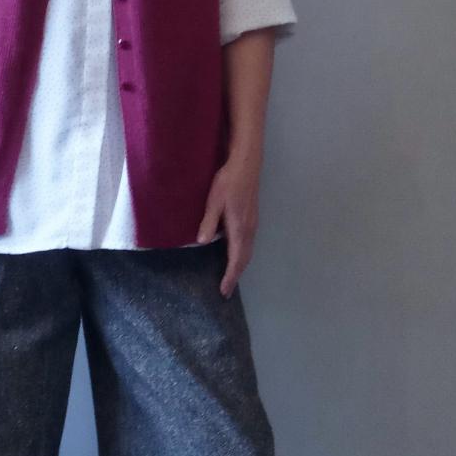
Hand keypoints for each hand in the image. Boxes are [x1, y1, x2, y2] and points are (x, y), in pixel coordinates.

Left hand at [196, 149, 261, 296]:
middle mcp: (249, 230)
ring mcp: (253, 224)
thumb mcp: (214, 201)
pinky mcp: (252, 218)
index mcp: (240, 229)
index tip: (224, 291)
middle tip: (226, 290)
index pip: (236, 260)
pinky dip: (242, 255)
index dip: (230, 277)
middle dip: (236, 275)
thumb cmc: (228, 181)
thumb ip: (209, 222)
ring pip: (248, 251)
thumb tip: (202, 242)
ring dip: (240, 265)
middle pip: (245, 259)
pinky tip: (234, 253)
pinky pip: (248, 243)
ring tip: (230, 276)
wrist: (246, 164)